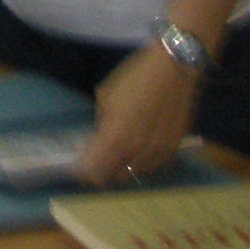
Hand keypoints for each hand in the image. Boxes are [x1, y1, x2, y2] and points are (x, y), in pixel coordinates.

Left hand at [76, 43, 199, 183]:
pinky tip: (136, 148)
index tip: (77, 165)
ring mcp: (156, 153)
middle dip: (100, 171)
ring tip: (116, 152)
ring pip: (133, 173)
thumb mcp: (106, 96)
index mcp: (115, 136)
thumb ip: (101, 123)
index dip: (83, 171)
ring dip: (122, 167)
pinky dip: (140, 162)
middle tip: (94, 158)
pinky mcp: (172, 150)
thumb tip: (95, 140)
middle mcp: (136, 151)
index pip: (94, 170)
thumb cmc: (134, 77)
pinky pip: (152, 166)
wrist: (173, 70)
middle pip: (113, 177)